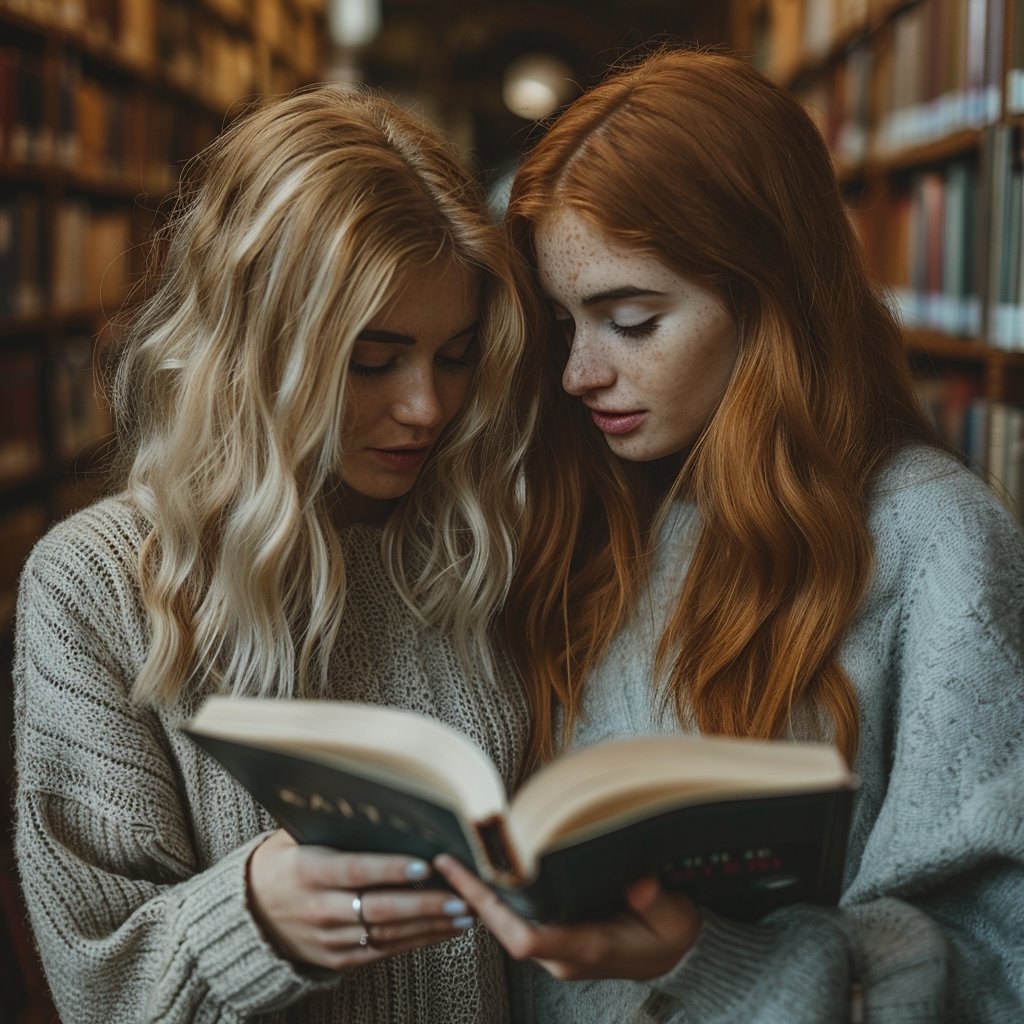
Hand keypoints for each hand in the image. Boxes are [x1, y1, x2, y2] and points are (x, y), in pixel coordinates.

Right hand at [247, 830, 474, 969]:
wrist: (250, 913)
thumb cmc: (286, 860)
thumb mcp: (297, 836)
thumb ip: (336, 824)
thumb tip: (384, 803)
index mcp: (307, 871)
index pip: (355, 870)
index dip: (390, 869)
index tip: (425, 864)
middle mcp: (318, 908)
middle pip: (379, 909)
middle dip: (424, 904)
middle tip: (461, 897)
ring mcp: (328, 939)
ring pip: (387, 934)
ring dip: (430, 926)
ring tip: (465, 913)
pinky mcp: (337, 960)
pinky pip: (383, 951)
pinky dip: (417, 941)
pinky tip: (444, 930)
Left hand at [434, 853, 701, 980]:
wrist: (678, 958)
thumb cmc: (673, 934)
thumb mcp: (676, 917)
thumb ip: (655, 901)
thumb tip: (638, 884)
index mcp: (588, 946)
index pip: (526, 937)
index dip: (494, 910)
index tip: (470, 880)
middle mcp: (566, 955)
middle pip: (506, 930)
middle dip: (475, 897)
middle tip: (448, 860)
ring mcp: (560, 951)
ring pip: (510, 927)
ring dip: (483, 899)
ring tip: (457, 863)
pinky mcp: (560, 942)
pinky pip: (520, 923)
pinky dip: (500, 901)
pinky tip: (486, 877)